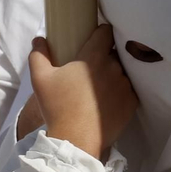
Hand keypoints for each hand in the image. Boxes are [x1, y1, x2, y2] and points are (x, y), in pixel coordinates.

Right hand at [29, 24, 137, 158]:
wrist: (75, 139)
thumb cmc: (57, 107)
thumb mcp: (40, 79)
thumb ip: (38, 55)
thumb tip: (39, 39)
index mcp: (93, 56)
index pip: (106, 32)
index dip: (101, 33)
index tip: (96, 38)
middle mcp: (114, 67)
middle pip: (114, 53)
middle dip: (106, 57)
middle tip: (92, 68)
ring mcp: (125, 85)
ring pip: (122, 72)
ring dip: (114, 75)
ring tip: (101, 88)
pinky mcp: (132, 102)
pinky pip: (129, 90)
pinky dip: (121, 93)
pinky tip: (109, 101)